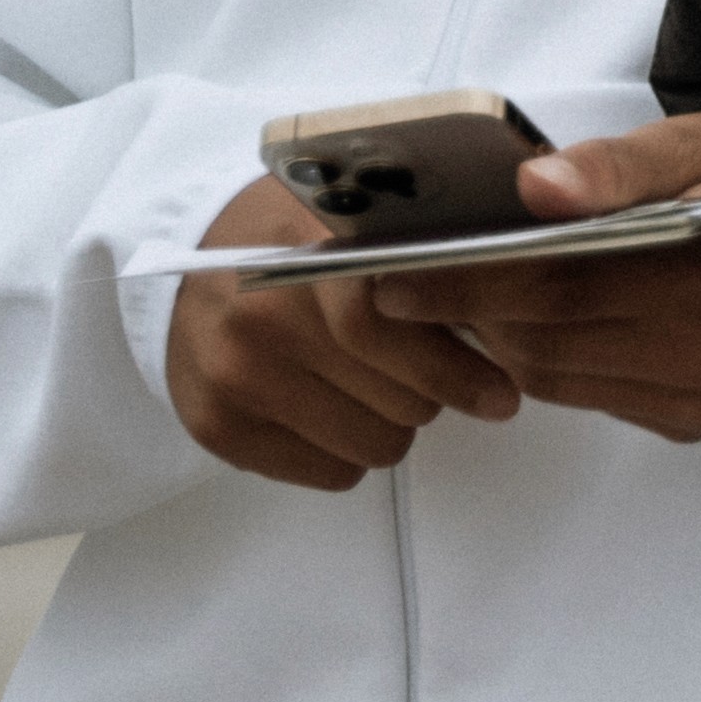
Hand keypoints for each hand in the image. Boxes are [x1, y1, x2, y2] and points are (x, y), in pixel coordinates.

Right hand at [166, 176, 524, 492]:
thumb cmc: (301, 240)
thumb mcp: (360, 226)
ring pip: (373, 446)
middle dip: (429, 392)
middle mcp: (260, 319)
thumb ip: (425, 266)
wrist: (192, 263)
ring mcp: (232, 376)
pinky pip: (331, 474)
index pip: (385, 328)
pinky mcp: (217, 428)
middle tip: (422, 374)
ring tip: (375, 387)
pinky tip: (335, 411)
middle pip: (398, 401)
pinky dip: (350, 452)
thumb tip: (508, 325)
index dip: (453, 368)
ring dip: (393, 425)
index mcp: (305, 256)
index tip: (502, 396)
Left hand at [417, 114, 700, 443]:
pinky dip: (545, 360)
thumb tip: (531, 188)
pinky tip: (531, 322)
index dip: (469, 285)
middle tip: (398, 283)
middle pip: (549, 340)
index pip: (563, 288)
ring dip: (497, 338)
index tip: (392, 274)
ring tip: (457, 296)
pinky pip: (589, 395)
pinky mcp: (694, 421)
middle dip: (465, 313)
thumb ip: (618, 166)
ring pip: (557, 377)